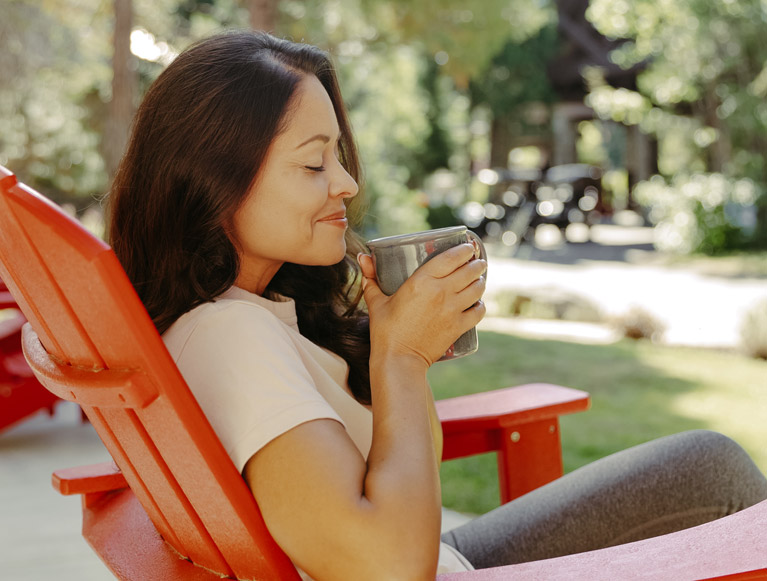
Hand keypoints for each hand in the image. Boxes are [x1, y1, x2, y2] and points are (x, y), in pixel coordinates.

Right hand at [358, 243, 486, 366]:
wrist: (399, 359)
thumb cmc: (385, 331)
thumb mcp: (376, 302)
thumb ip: (371, 279)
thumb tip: (363, 258)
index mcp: (421, 281)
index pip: (451, 258)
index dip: (463, 250)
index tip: (467, 247)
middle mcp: (440, 292)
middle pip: (469, 271)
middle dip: (476, 263)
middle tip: (477, 261)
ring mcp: (452, 310)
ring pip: (477, 289)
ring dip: (480, 281)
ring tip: (479, 279)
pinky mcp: (458, 327)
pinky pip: (478, 311)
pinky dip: (480, 305)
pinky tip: (477, 303)